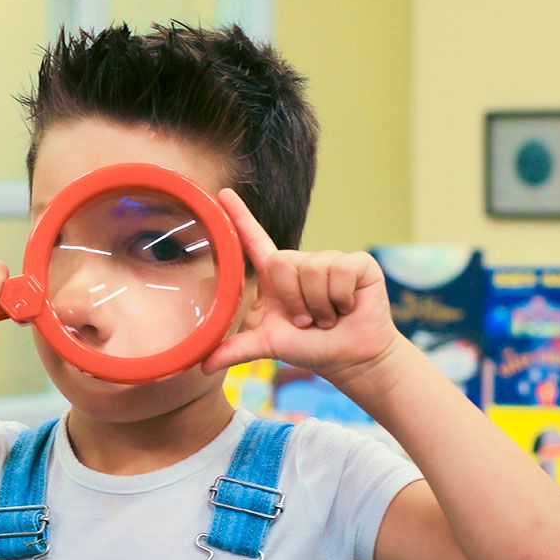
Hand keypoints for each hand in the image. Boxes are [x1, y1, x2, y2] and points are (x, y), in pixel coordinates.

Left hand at [202, 190, 401, 387]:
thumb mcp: (269, 346)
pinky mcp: (357, 263)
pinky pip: (338, 271)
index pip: (254, 241)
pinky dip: (340, 298)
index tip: (222, 194)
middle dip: (294, 300)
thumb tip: (202, 365)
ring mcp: (330, 260)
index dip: (240, 218)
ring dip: (318, 304)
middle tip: (307, 320)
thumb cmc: (311, 349)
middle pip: (283, 262)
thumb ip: (236, 349)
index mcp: (277, 278)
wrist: (351, 359)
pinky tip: (348, 307)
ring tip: (328, 317)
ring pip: (312, 270)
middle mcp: (302, 264)